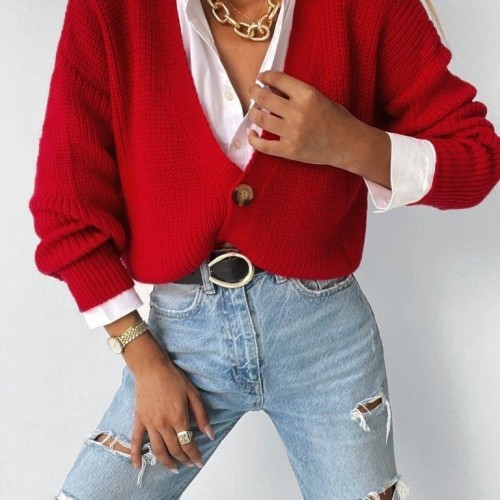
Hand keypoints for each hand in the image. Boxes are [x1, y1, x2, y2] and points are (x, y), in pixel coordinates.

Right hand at [130, 355, 213, 471]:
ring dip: (166, 462)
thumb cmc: (173, 378)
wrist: (152, 368)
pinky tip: (138, 467)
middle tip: (189, 463)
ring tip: (174, 468)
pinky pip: (136, 441)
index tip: (199, 462)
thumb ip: (202, 415)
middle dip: (184, 459)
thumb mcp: (193, 393)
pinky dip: (136, 456)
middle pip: (175, 449)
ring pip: (158, 450)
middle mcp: (164, 424)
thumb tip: (210, 434)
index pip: (188, 443)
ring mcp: (150, 423)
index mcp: (179, 417)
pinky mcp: (139, 420)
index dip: (195, 455)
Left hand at [247, 70, 370, 169]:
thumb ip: (298, 93)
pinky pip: (264, 146)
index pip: (277, 79)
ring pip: (261, 119)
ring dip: (254, 113)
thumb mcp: (320, 97)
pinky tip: (251, 133)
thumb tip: (274, 87)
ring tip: (255, 111)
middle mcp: (297, 113)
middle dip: (255, 92)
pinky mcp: (290, 151)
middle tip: (253, 91)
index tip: (261, 77)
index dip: (265, 76)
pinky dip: (254, 139)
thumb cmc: (337, 119)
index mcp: (307, 95)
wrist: (348, 144)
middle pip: (264, 98)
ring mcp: (292, 133)